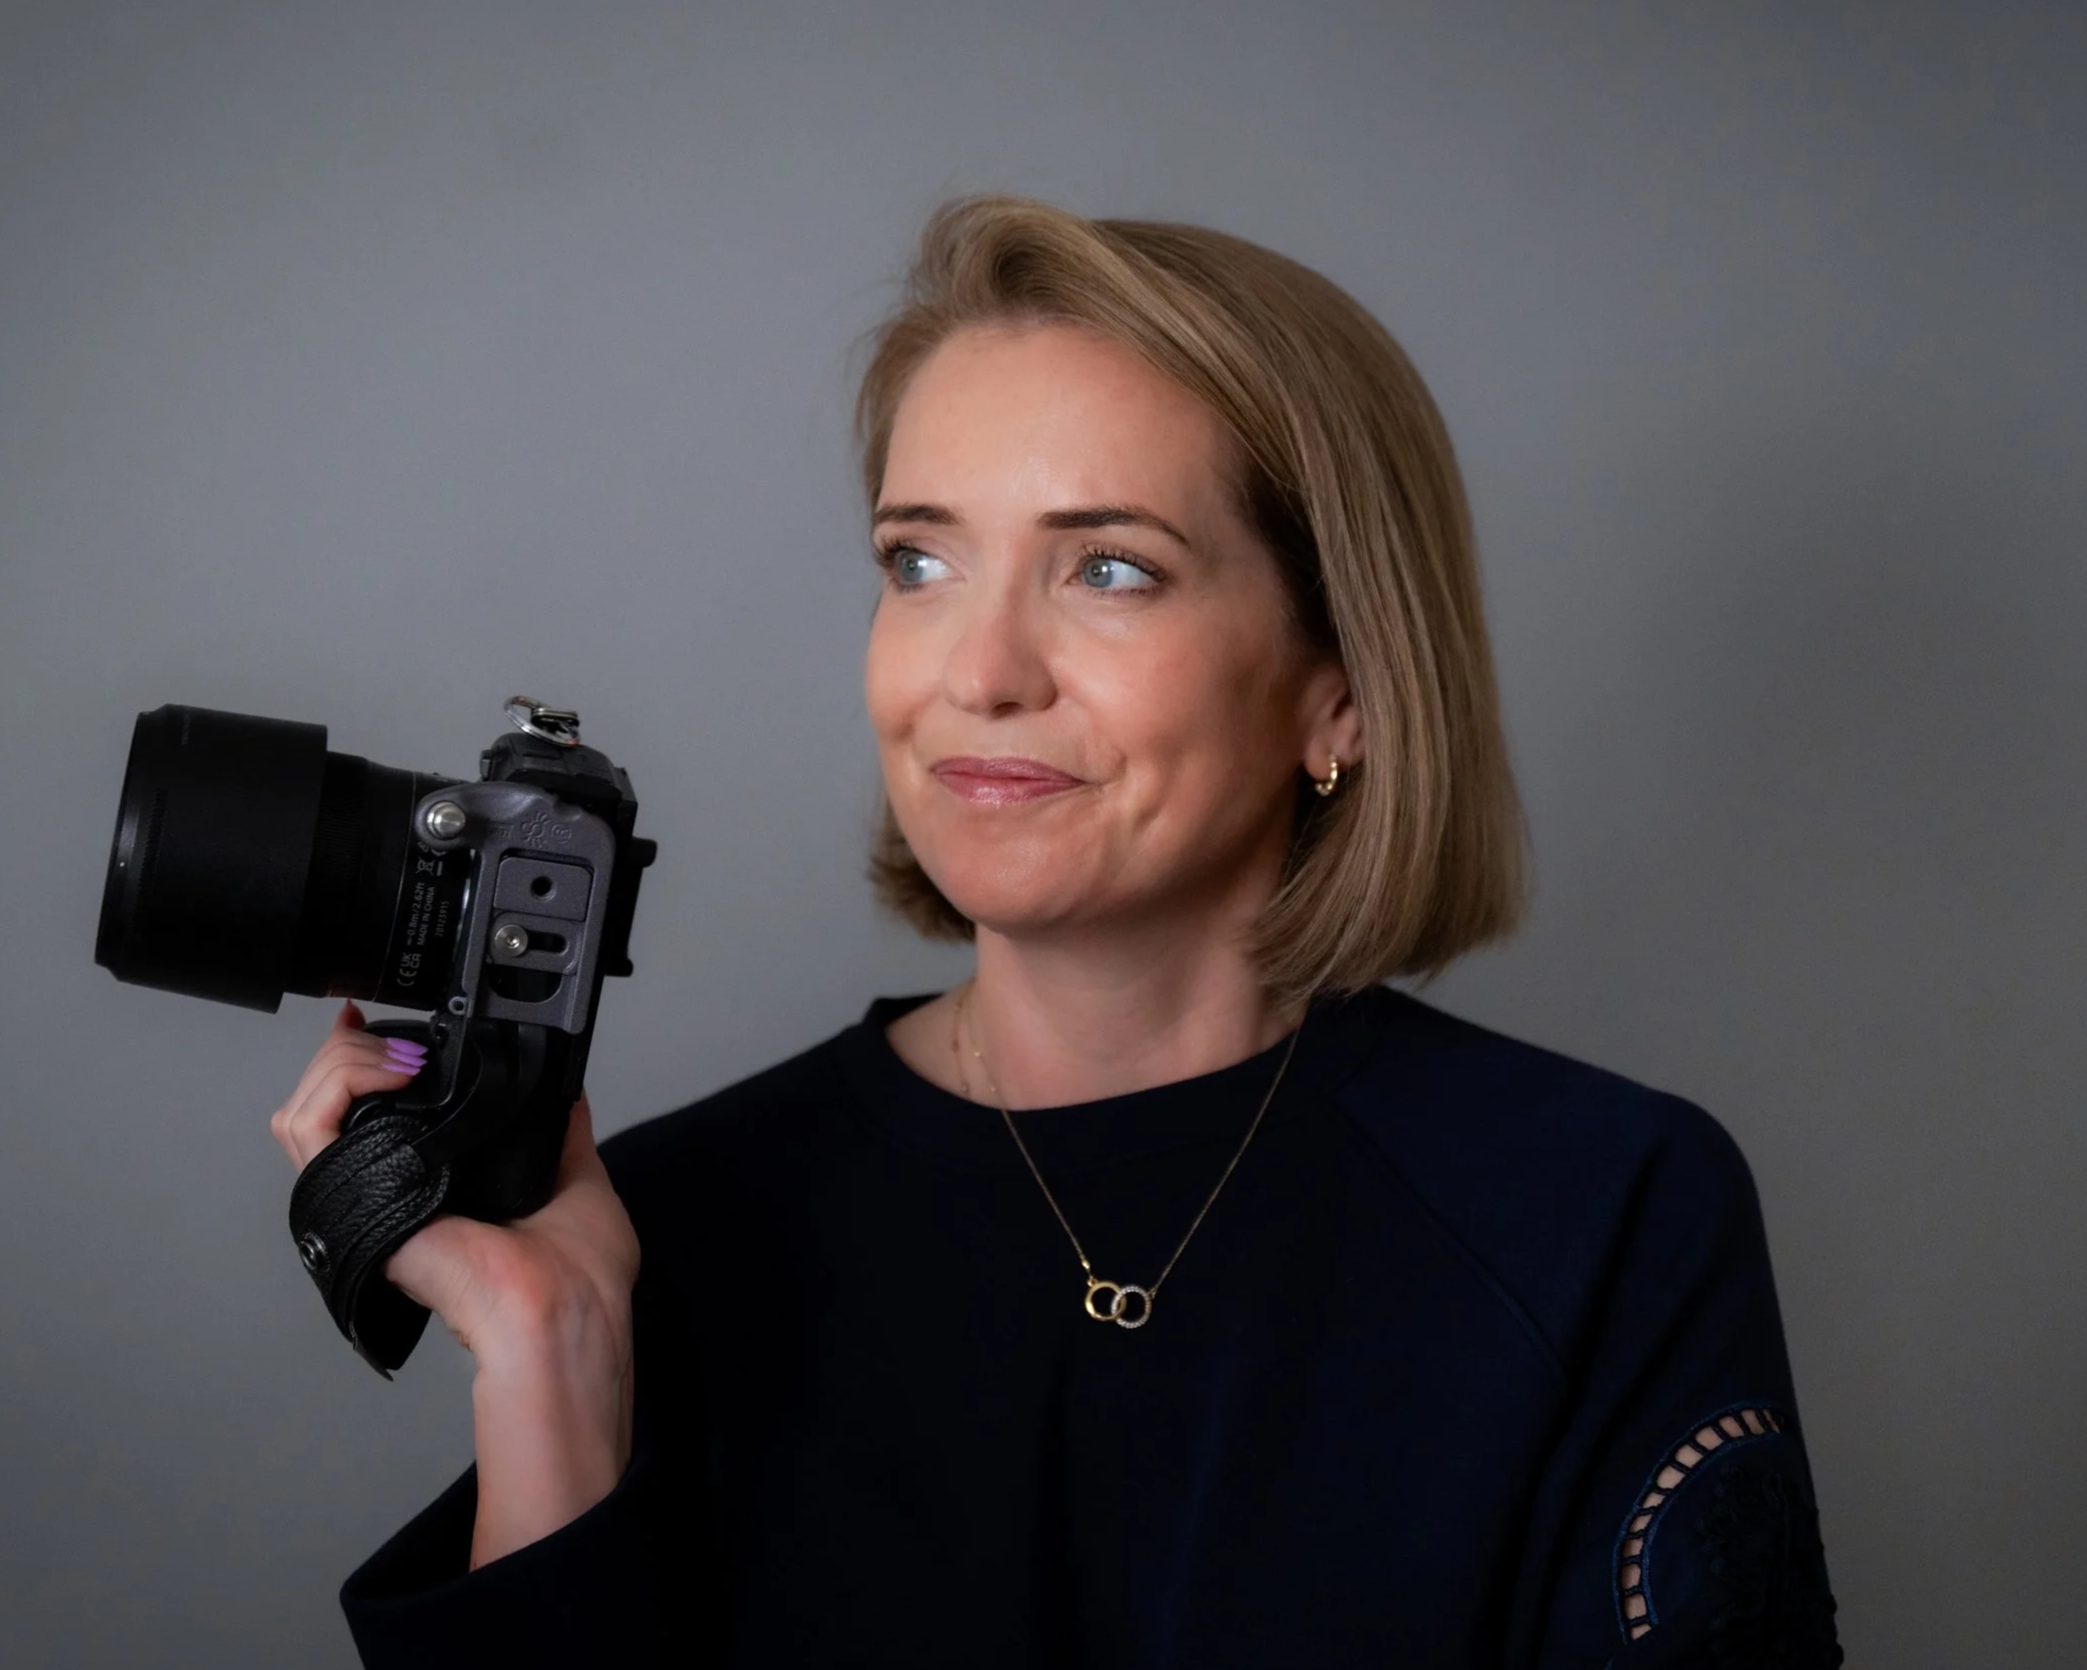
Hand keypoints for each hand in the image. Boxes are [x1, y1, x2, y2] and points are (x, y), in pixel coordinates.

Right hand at [272, 1001, 641, 1565]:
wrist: (558, 1315)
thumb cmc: (578, 1282)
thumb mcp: (581, 1180)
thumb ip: (562, 1132)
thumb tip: (563, 1088)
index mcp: (441, 1191)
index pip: (385, 1117)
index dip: (381, 1066)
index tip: (394, 1027)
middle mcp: (397, 1194)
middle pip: (336, 1104)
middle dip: (355, 1051)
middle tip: (390, 1031)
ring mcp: (368, 1196)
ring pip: (308, 1108)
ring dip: (344, 1059)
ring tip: (397, 1052)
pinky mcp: (351, 1199)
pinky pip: (305, 1126)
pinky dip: (337, 1080)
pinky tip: (390, 1067)